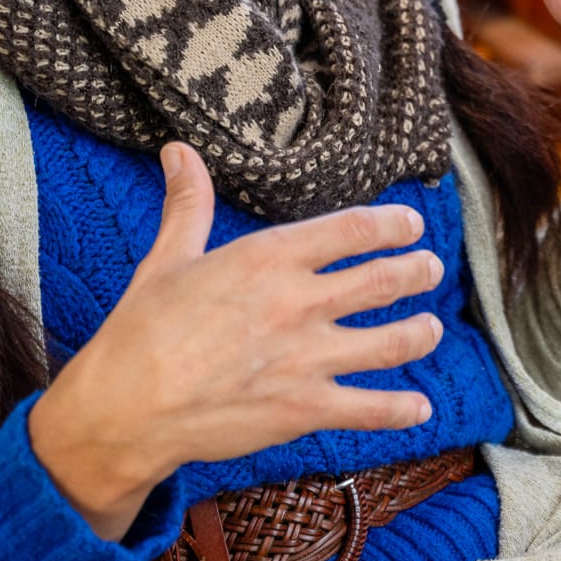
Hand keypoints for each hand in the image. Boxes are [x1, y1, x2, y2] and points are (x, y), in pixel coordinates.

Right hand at [29, 142, 443, 540]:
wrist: (128, 407)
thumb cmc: (142, 330)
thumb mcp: (168, 258)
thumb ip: (188, 204)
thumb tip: (180, 151)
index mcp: (270, 258)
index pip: (352, 230)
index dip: (391, 224)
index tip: (411, 223)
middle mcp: (299, 303)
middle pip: (383, 280)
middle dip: (416, 271)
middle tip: (430, 267)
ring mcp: (308, 358)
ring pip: (390, 343)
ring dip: (420, 333)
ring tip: (433, 328)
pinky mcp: (305, 409)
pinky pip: (370, 408)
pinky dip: (402, 410)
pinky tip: (420, 409)